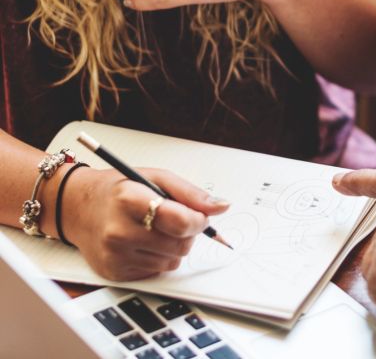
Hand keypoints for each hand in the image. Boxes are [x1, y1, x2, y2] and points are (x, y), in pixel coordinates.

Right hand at [62, 167, 228, 280]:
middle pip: (181, 244)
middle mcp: (118, 230)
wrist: (77, 207)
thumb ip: (191, 193)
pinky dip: (158, 257)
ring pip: (173, 260)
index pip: (180, 221)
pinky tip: (142, 242)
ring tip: (153, 229)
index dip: (199, 220)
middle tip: (173, 219)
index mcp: (129, 199)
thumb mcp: (156, 178)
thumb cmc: (119, 190)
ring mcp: (115, 255)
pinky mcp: (114, 273)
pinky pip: (158, 271)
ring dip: (173, 246)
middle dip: (187, 232)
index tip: (201, 216)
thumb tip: (222, 206)